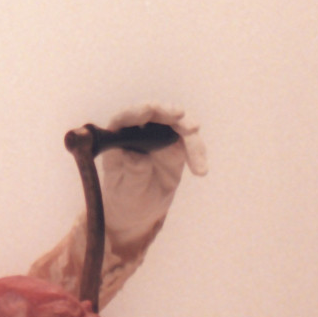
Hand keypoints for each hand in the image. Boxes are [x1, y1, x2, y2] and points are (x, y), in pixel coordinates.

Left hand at [99, 104, 205, 242]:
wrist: (138, 208)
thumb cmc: (125, 196)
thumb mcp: (126, 191)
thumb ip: (132, 173)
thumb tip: (136, 155)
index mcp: (117, 138)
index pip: (124, 118)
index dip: (137, 112)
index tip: (150, 109)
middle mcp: (139, 131)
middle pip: (154, 112)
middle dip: (169, 113)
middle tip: (186, 122)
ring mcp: (159, 135)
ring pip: (177, 123)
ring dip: (190, 134)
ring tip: (197, 160)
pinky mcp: (176, 144)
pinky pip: (190, 140)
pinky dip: (197, 151)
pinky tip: (200, 170)